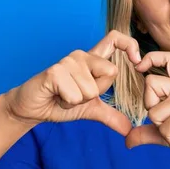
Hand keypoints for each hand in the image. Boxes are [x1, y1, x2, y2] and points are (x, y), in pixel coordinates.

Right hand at [3, 30, 140, 134]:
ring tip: (63, 96)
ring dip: (78, 101)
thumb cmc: (59, 103)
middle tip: (76, 94)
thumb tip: (128, 129)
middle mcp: (81, 56)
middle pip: (111, 72)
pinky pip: (76, 95)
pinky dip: (67, 103)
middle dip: (96, 92)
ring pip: (92, 89)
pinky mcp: (55, 72)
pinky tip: (56, 97)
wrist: (31, 109)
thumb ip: (110, 115)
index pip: (115, 39)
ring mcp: (67, 61)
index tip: (138, 62)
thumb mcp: (90, 110)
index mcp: (92, 60)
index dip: (130, 45)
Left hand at [125, 51, 169, 168]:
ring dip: (164, 131)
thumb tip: (126, 140)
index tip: (140, 67)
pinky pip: (165, 128)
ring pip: (154, 112)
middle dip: (152, 110)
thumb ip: (149, 132)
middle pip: (150, 83)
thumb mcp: (169, 135)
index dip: (151, 58)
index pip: (168, 57)